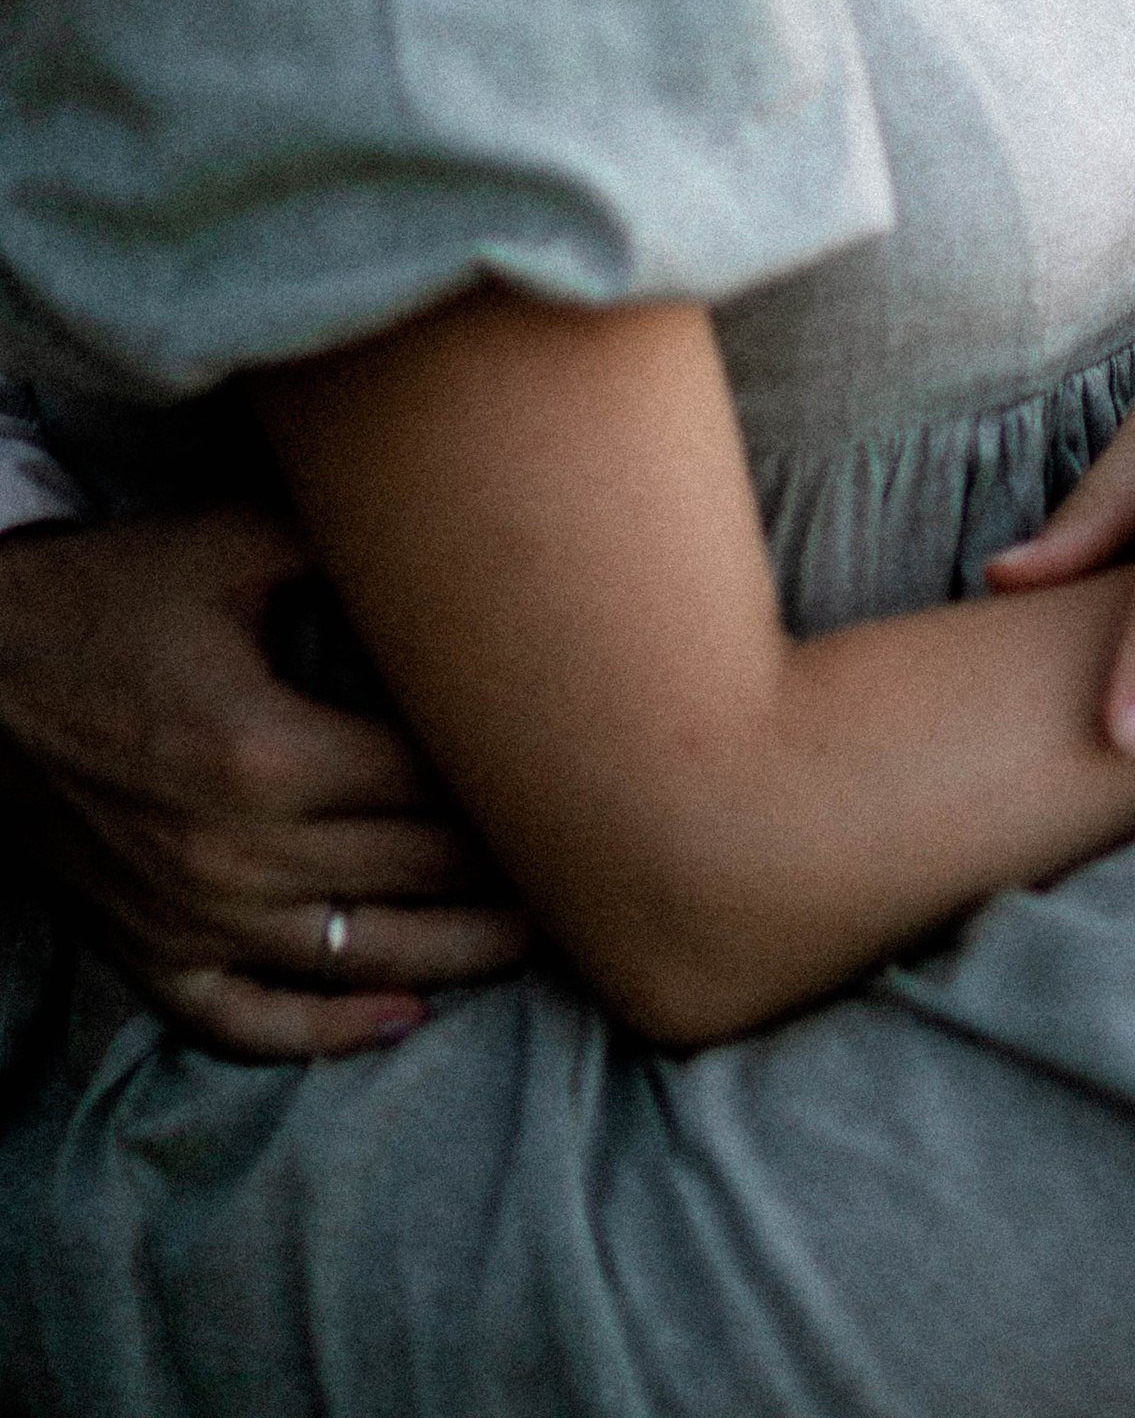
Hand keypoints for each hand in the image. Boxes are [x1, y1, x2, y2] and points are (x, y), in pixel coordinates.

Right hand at [0, 504, 529, 1058]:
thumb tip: (453, 537)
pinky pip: (247, 1022)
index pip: (431, 787)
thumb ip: (348, 547)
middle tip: (589, 859)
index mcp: (270, 751)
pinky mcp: (145, 954)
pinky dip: (327, 1031)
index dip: (510, 782)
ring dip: (455, 956)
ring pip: (356, 962)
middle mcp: (236, 854)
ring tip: (533, 938)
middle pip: (415, 877)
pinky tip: (400, 1016)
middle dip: (508, 870)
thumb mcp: (231, 544)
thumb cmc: (111, 593)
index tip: (578, 776)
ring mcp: (189, 919)